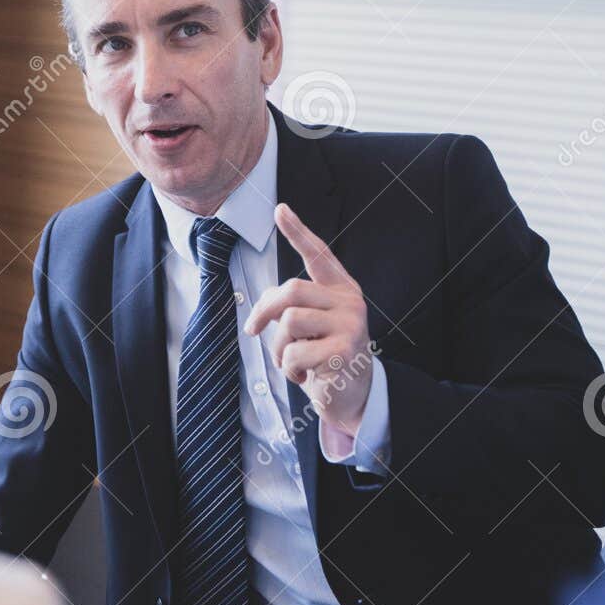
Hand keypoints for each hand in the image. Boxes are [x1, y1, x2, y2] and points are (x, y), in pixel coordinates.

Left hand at [244, 203, 372, 435]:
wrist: (352, 394)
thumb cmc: (325, 354)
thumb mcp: (308, 326)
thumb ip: (290, 308)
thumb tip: (260, 313)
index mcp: (341, 289)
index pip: (318, 254)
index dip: (297, 232)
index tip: (279, 210)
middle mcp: (350, 302)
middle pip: (291, 290)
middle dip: (264, 311)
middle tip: (253, 331)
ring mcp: (350, 326)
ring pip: (289, 322)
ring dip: (278, 347)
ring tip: (290, 360)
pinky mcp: (343, 353)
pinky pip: (295, 353)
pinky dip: (289, 369)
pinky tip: (304, 376)